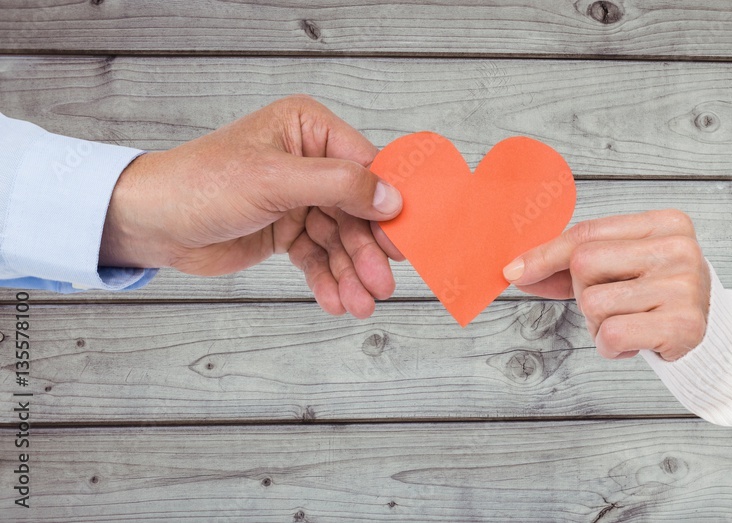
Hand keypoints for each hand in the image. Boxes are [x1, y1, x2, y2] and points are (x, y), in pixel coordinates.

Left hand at [99, 95, 404, 317]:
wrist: (149, 222)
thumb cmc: (200, 184)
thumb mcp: (274, 180)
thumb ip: (338, 185)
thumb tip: (391, 197)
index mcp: (308, 129)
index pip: (366, 166)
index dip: (388, 204)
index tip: (409, 238)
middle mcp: (308, 160)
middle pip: (357, 210)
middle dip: (367, 251)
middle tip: (382, 284)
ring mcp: (297, 197)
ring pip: (339, 239)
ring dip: (350, 273)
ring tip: (361, 304)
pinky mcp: (286, 229)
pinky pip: (317, 256)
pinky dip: (327, 279)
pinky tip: (335, 301)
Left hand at [502, 210, 709, 360]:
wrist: (708, 333)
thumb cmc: (653, 295)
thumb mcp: (618, 269)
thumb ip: (569, 266)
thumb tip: (516, 271)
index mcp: (664, 223)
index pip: (587, 234)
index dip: (545, 254)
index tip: (513, 270)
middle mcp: (678, 248)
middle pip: (584, 264)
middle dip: (583, 292)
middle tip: (613, 305)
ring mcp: (684, 285)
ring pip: (594, 303)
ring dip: (598, 325)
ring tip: (629, 324)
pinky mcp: (684, 324)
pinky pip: (613, 333)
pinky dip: (611, 346)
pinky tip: (634, 343)